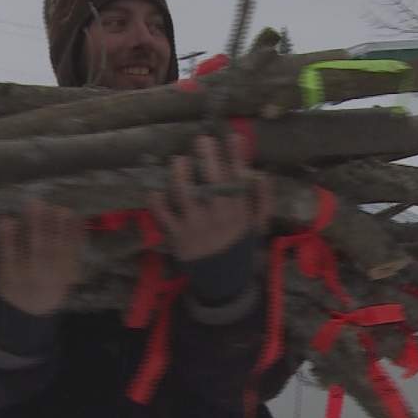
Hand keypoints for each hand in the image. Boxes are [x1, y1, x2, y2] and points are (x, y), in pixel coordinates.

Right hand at [0, 199, 85, 315]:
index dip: (6, 240)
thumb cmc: (1, 293)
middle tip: (34, 203)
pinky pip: (75, 254)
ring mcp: (53, 278)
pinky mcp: (68, 276)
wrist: (29, 319)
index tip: (4, 219)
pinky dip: (76, 237)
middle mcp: (32, 278)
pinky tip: (76, 218)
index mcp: (9, 278)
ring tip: (58, 208)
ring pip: (58, 251)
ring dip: (59, 228)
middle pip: (36, 252)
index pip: (7, 258)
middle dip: (36, 227)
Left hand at [149, 134, 272, 261]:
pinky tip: (154, 191)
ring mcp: (196, 226)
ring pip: (186, 195)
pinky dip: (157, 203)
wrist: (222, 282)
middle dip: (208, 158)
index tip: (232, 135)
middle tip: (201, 139)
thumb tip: (262, 173)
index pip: (239, 179)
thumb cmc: (240, 247)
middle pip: (213, 182)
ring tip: (178, 161)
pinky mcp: (177, 237)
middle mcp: (218, 216)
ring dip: (181, 175)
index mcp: (239, 211)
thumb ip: (262, 200)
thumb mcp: (257, 226)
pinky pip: (164, 217)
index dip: (236, 156)